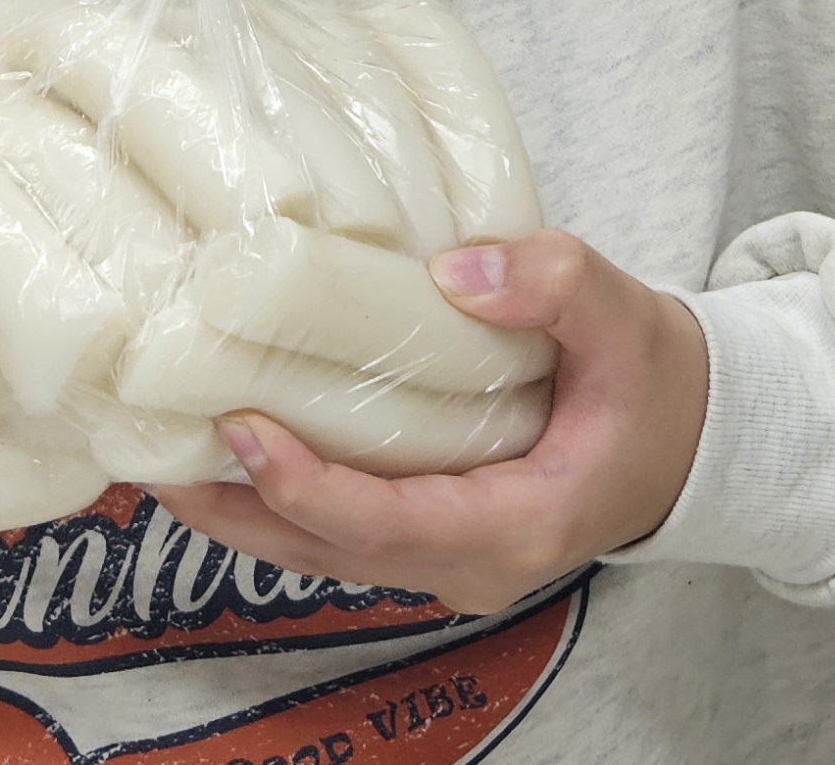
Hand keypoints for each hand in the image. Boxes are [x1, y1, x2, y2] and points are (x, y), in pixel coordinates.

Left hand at [160, 229, 707, 613]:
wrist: (690, 437)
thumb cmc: (655, 382)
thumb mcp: (626, 318)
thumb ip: (555, 285)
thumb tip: (457, 272)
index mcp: (515, 525)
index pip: (386, 524)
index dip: (304, 485)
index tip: (239, 427)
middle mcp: (467, 563)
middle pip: (326, 551)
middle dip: (234, 507)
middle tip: (144, 448)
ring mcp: (443, 559)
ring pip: (318, 551)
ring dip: (238, 508)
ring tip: (151, 449)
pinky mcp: (427, 536)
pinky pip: (335, 531)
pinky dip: (273, 496)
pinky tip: (219, 447)